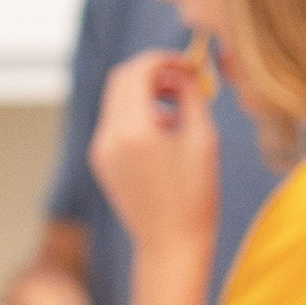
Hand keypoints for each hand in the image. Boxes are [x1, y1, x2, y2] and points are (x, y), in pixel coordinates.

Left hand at [85, 49, 219, 253]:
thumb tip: (186, 70)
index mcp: (136, 131)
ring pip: (117, 99)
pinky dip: (137, 114)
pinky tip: (165, 130)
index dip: (163, 60)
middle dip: (152, 72)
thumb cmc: (196, 195)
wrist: (172, 244)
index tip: (186, 64)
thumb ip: (192, 95)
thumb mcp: (204, 139)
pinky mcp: (101, 161)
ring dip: (145, 92)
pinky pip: (115, 122)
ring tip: (179, 108)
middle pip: (121, 80)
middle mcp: (110, 137)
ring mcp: (101, 150)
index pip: (138, 72)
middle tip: (182, 80)